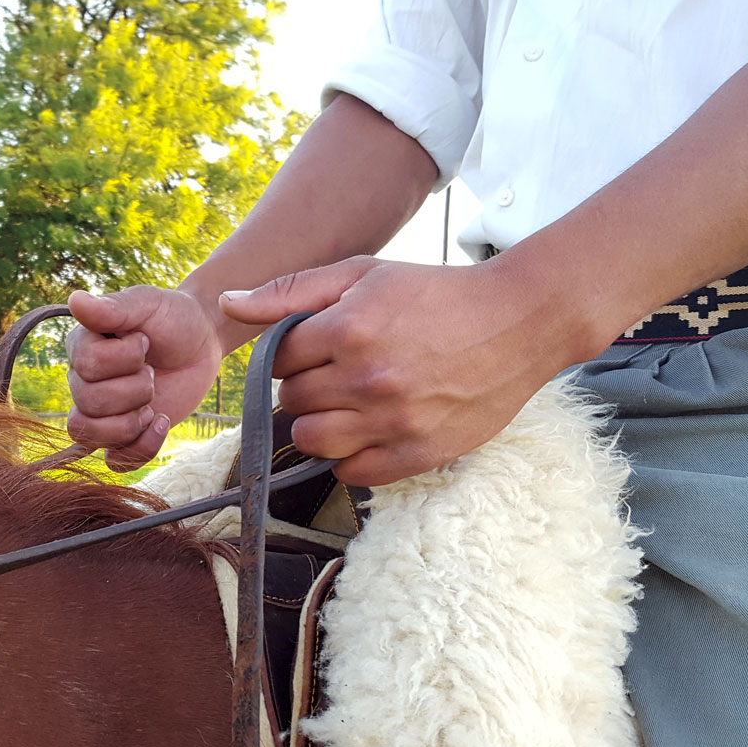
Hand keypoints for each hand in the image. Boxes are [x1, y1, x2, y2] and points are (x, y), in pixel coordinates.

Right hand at [65, 286, 226, 470]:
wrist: (202, 341)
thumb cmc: (173, 317)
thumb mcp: (148, 303)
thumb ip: (113, 307)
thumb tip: (74, 299)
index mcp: (82, 346)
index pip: (86, 366)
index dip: (124, 358)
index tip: (145, 340)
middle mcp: (83, 380)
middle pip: (88, 402)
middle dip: (135, 389)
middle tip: (153, 371)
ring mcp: (102, 412)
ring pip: (90, 436)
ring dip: (130, 422)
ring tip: (152, 403)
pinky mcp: (123, 436)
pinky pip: (115, 461)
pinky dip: (142, 447)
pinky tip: (161, 421)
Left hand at [219, 255, 594, 485]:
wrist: (520, 322)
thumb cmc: (438, 293)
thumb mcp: (365, 273)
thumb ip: (292, 291)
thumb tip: (227, 303)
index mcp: (348, 330)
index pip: (278, 361)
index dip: (294, 353)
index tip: (320, 346)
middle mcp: (367, 380)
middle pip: (291, 402)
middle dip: (306, 387)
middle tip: (339, 373)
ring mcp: (393, 422)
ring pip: (313, 441)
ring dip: (320, 424)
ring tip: (349, 403)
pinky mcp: (417, 454)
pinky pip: (352, 473)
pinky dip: (351, 456)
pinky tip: (371, 428)